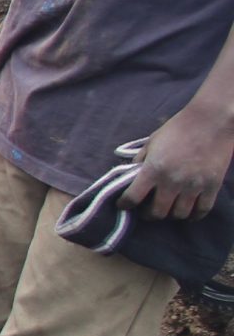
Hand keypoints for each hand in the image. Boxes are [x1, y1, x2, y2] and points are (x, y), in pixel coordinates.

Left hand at [123, 102, 233, 221]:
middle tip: (148, 210)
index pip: (132, 198)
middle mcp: (172, 182)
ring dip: (172, 214)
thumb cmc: (178, 128)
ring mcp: (193, 186)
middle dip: (149, 214)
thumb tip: (131, 177)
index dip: (125, 204)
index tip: (124, 205)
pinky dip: (194, 215)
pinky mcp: (212, 186)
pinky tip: (189, 212)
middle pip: (157, 213)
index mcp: (153, 169)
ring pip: (179, 214)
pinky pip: (202, 210)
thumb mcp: (152, 142)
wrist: (211, 121)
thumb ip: (141, 161)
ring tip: (169, 208)